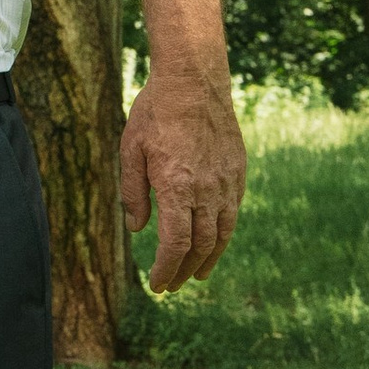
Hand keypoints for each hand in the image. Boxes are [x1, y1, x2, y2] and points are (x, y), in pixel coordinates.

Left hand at [118, 73, 246, 292]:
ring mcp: (226, 182)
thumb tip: (138, 230)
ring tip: (197, 275)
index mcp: (177, 187)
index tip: (157, 284)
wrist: (194, 82)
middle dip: (185, 271)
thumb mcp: (131, 151)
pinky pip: (233, 212)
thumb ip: (134, 193)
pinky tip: (213, 241)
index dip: (167, 269)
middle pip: (200, 245)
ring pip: (222, 233)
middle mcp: (207, 190)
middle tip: (172, 286)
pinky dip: (223, 234)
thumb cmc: (155, 113)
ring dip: (208, 259)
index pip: (176, 244)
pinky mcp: (238, 172)